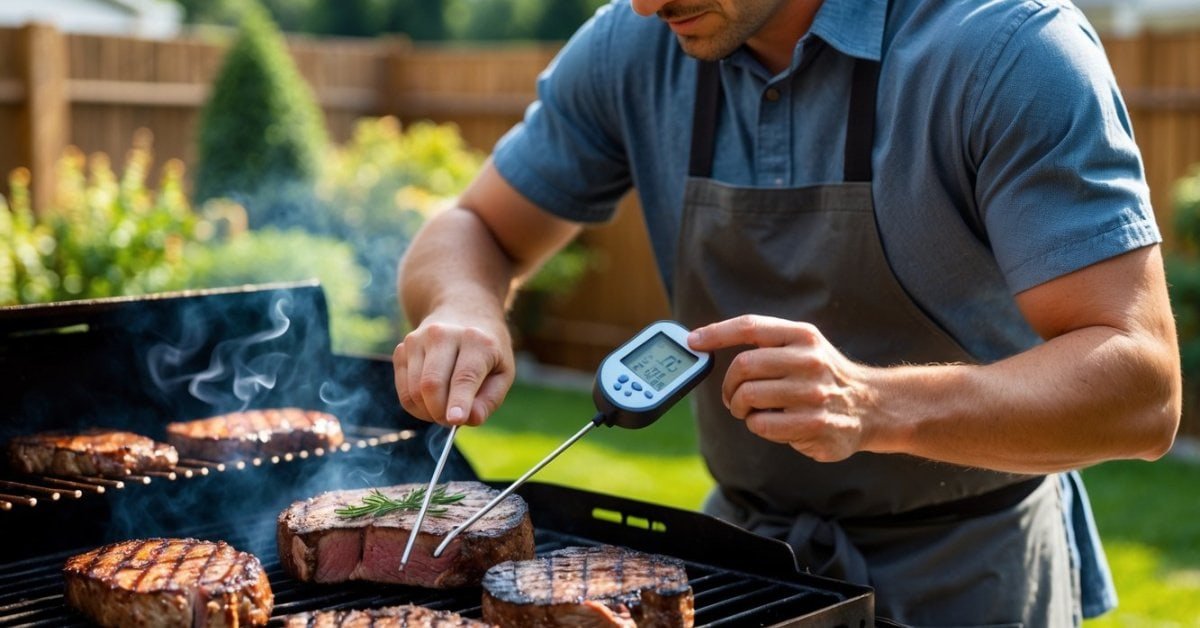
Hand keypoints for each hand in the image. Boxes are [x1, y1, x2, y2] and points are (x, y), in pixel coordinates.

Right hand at [392, 316, 514, 426]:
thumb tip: (469, 419)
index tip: (455, 420)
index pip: (464, 376)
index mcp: (476, 340)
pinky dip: (415, 404)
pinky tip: (430, 400)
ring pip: (414, 390)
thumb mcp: (503, 372)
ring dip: (427, 412)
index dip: (459, 401)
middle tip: (450, 421)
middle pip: (431, 384)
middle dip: (439, 412)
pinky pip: (402, 389)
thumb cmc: (486, 349)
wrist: (462, 311)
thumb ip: (490, 399)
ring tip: (443, 409)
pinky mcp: (403, 348)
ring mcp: (419, 339)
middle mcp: (444, 335)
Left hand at [687, 315, 874, 461]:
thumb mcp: (803, 346)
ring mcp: (814, 393)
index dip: (716, 333)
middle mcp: (809, 360)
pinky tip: (774, 423)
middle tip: (733, 397)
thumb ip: (764, 343)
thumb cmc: (823, 375)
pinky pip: (763, 425)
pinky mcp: (815, 424)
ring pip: (749, 397)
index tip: (693, 341)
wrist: (871, 406)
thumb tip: (705, 341)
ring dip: (741, 408)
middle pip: (743, 366)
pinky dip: (758, 426)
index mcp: (803, 336)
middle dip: (729, 386)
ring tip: (753, 411)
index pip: (751, 326)